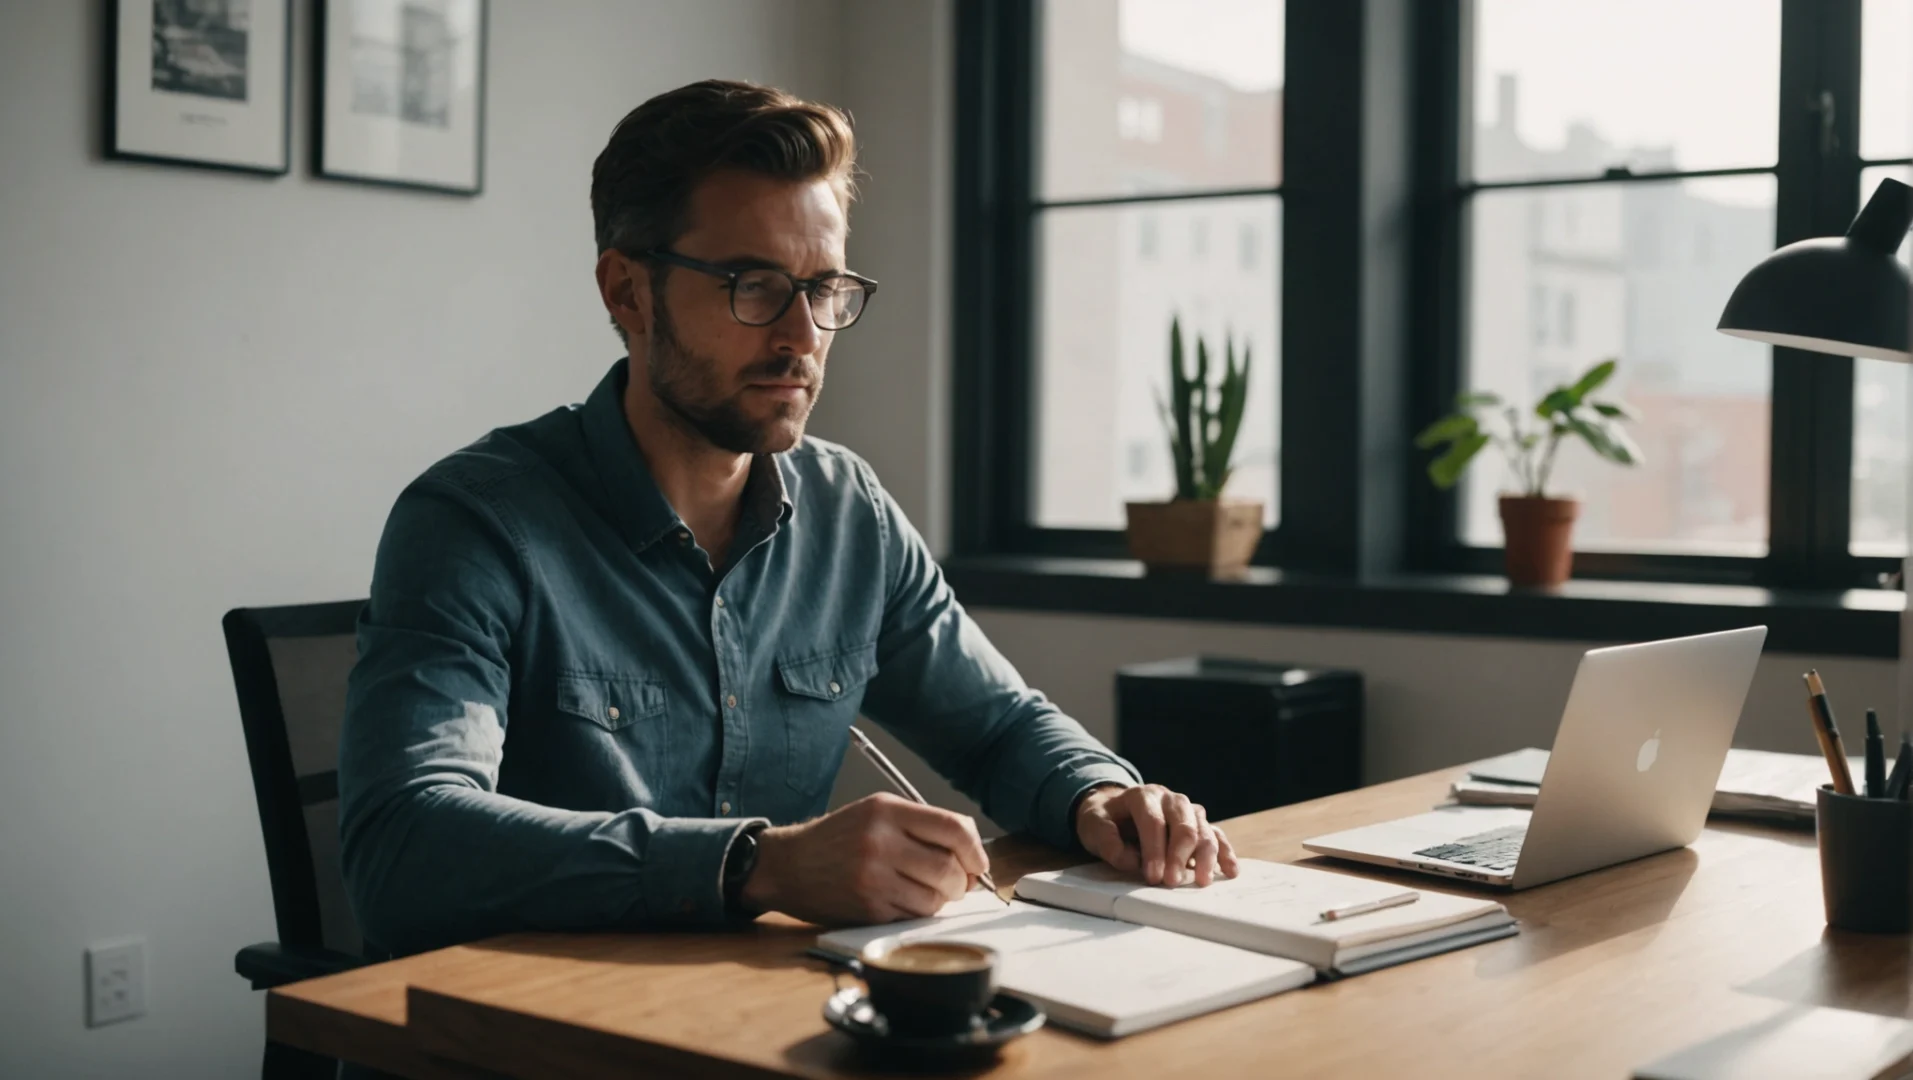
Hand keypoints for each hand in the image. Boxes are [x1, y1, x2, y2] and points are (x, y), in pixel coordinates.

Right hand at [739, 793, 990, 924]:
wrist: (789, 865)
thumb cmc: (839, 838)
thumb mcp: (876, 813)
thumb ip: (922, 825)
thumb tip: (971, 856)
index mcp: (887, 811)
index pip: (953, 828)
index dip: (975, 850)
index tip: (978, 863)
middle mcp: (881, 841)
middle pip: (949, 867)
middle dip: (961, 881)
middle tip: (955, 884)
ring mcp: (874, 877)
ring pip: (935, 897)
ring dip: (940, 899)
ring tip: (926, 891)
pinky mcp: (868, 908)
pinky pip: (914, 916)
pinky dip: (918, 912)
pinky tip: (903, 901)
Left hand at [1074, 783, 1238, 886]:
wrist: (1114, 808)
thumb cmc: (1104, 819)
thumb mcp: (1093, 825)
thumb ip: (1107, 841)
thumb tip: (1132, 861)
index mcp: (1143, 796)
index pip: (1153, 821)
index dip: (1154, 850)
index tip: (1152, 877)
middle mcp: (1169, 798)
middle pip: (1183, 824)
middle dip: (1179, 855)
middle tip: (1172, 882)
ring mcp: (1187, 810)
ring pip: (1204, 830)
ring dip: (1205, 856)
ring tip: (1201, 882)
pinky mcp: (1198, 824)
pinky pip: (1216, 835)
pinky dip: (1225, 852)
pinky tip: (1230, 870)